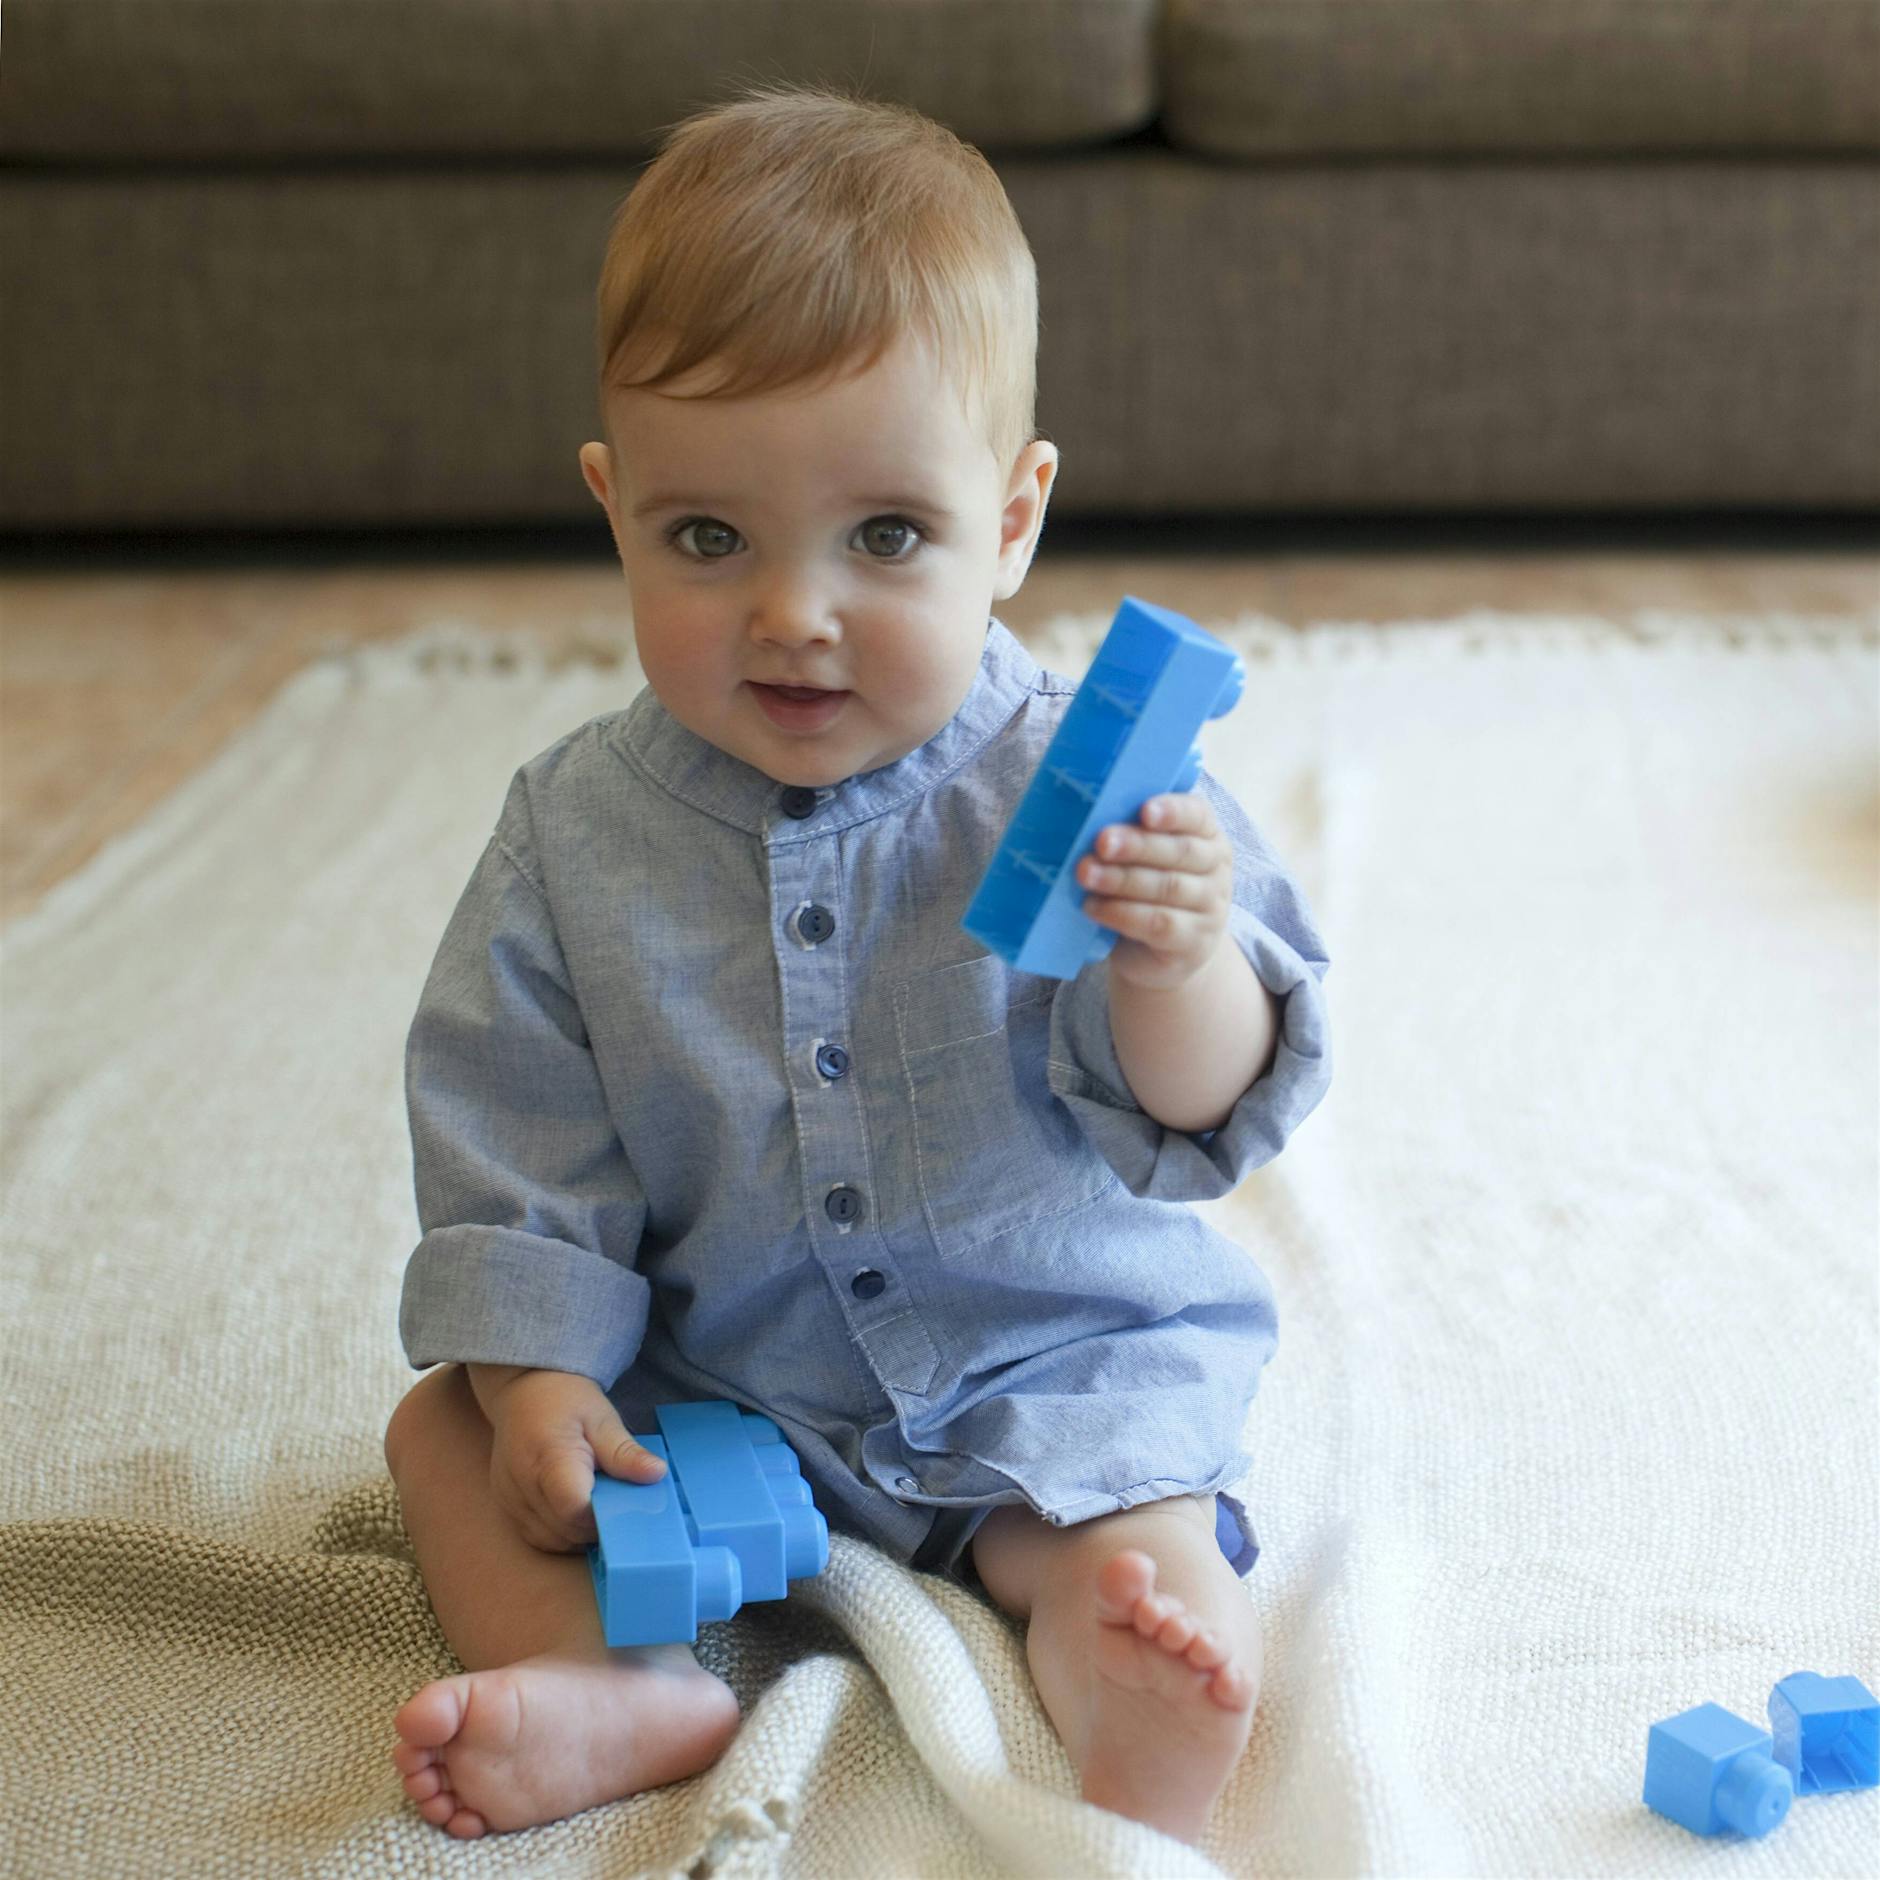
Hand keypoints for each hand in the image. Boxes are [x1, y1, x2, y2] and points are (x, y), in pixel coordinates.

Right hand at [481, 1367, 667, 1553]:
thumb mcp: (602, 1418)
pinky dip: (562, 1533)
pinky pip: (538, 1536)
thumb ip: (625, 1452)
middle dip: (598, 1524)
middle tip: (616, 1499)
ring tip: (597, 1502)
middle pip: (566, 1529)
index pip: (575, 1507)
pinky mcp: (506, 1507)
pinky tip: (577, 1511)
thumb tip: (657, 1474)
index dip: (604, 1514)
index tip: (623, 1500)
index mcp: (549, 1457)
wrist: (524, 1390)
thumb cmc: (566, 1401)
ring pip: (552, 1540)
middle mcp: (523, 1484)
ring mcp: (509, 1499)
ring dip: (580, 1532)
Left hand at [1074, 791, 1233, 992]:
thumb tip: (1087, 820)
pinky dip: (1122, 913)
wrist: (1160, 954)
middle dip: (1137, 844)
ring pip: (1168, 887)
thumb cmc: (1145, 892)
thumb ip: (1129, 838)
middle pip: (1181, 851)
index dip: (1172, 811)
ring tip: (1086, 874)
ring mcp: (1211, 907)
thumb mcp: (1143, 860)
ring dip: (1122, 879)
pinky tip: (1093, 907)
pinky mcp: (1194, 942)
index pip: (1197, 814)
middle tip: (1101, 842)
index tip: (1144, 810)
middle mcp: (1216, 868)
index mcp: (1207, 835)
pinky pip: (1159, 924)